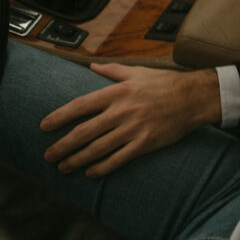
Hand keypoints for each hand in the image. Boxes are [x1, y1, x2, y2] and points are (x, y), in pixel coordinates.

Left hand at [41, 62, 221, 177]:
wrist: (194, 97)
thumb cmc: (166, 83)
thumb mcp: (137, 71)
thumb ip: (112, 71)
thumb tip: (92, 66)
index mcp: (117, 92)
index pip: (81, 106)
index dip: (60, 116)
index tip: (45, 126)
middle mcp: (122, 111)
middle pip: (85, 131)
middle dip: (64, 145)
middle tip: (49, 155)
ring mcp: (134, 129)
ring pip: (99, 148)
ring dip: (78, 160)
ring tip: (64, 167)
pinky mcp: (146, 143)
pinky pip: (120, 158)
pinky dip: (103, 167)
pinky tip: (91, 173)